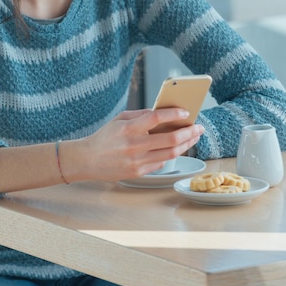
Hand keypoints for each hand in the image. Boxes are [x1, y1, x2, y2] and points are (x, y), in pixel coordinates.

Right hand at [66, 108, 203, 182]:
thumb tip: (163, 113)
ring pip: (170, 153)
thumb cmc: (105, 137)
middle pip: (169, 139)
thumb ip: (141, 115)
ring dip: (186, 144)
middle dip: (188, 132)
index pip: (156, 118)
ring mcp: (137, 161)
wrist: (87, 160)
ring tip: (194, 137)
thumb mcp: (120, 119)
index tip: (185, 112)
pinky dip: (172, 154)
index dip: (173, 114)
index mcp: (128, 128)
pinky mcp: (138, 173)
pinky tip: (178, 147)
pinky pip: (161, 163)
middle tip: (198, 127)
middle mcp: (134, 146)